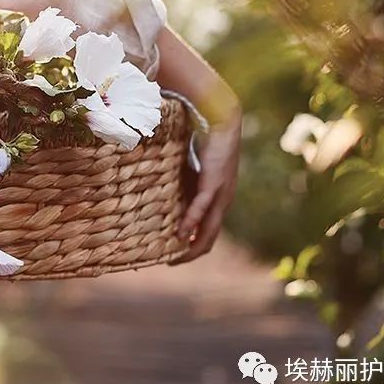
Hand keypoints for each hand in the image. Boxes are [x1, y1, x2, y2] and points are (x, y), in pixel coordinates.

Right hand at [170, 105, 241, 263]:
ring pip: (208, 231)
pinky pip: (201, 210)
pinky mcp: (214, 186)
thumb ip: (181, 185)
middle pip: (209, 239)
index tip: (174, 253)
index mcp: (218, 201)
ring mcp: (221, 196)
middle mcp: (223, 203)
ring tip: (175, 256)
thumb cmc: (205, 142)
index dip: (192, 246)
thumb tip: (161, 192)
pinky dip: (191, 223)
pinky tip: (180, 233)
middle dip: (191, 253)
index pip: (207, 232)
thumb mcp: (190, 170)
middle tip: (172, 261)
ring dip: (191, 245)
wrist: (220, 122)